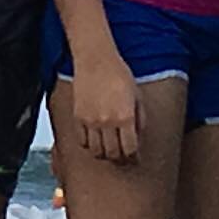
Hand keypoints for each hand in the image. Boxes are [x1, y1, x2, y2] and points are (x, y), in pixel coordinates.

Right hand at [65, 44, 141, 165]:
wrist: (96, 59)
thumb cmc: (118, 74)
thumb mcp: (137, 96)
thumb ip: (139, 119)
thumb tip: (138, 138)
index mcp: (126, 117)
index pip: (130, 149)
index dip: (134, 157)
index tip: (135, 158)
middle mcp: (108, 121)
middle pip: (113, 154)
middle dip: (120, 159)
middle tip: (123, 157)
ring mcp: (91, 120)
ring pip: (96, 151)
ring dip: (104, 154)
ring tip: (108, 150)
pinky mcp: (78, 117)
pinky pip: (82, 141)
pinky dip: (89, 145)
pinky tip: (95, 140)